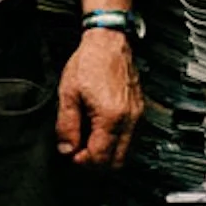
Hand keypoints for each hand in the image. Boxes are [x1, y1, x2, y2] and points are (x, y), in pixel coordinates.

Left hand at [55, 30, 143, 168]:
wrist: (109, 41)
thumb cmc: (90, 61)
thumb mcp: (68, 94)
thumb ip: (66, 125)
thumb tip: (66, 148)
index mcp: (110, 117)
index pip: (100, 157)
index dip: (83, 162)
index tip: (71, 156)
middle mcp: (128, 119)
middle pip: (116, 161)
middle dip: (96, 163)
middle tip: (79, 154)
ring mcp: (137, 116)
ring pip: (125, 151)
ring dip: (105, 153)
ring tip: (86, 141)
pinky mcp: (139, 111)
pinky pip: (129, 138)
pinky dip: (114, 142)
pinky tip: (99, 132)